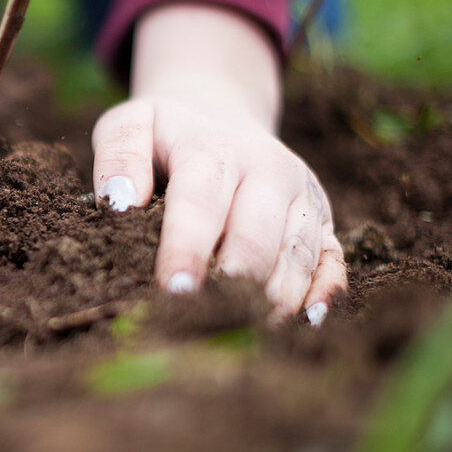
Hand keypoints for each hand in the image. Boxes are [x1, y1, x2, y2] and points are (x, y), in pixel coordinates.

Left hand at [92, 3, 345, 322]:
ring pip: (297, 256)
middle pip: (257, 238)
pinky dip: (325, 293)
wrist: (221, 113)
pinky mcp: (322, 221)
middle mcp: (268, 171)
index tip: (174, 290)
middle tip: (208, 326)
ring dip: (272, 301)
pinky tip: (304, 325)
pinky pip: (333, 261)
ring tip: (242, 337)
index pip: (201, 202)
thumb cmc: (165, 133)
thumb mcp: (132, 123)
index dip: (188, 248)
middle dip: (234, 285)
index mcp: (215, 148)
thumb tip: (118, 202)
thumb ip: (118, 155)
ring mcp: (301, 198)